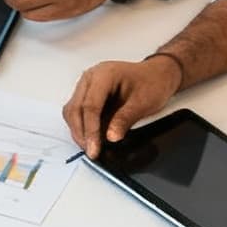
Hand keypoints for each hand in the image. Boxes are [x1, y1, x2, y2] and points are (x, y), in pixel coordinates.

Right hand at [63, 55, 183, 159]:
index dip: (91, 130)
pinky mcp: (86, 95)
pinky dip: (82, 127)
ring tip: (92, 146)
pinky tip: (92, 137)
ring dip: (79, 132)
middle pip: (75, 109)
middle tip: (92, 152)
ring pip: (71, 112)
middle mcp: (90, 78)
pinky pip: (76, 113)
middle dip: (81, 133)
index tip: (94, 149)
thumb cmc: (151, 83)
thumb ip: (125, 119)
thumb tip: (110, 137)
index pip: (90, 105)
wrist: (155, 76)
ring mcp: (86, 86)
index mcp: (104, 75)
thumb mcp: (144, 103)